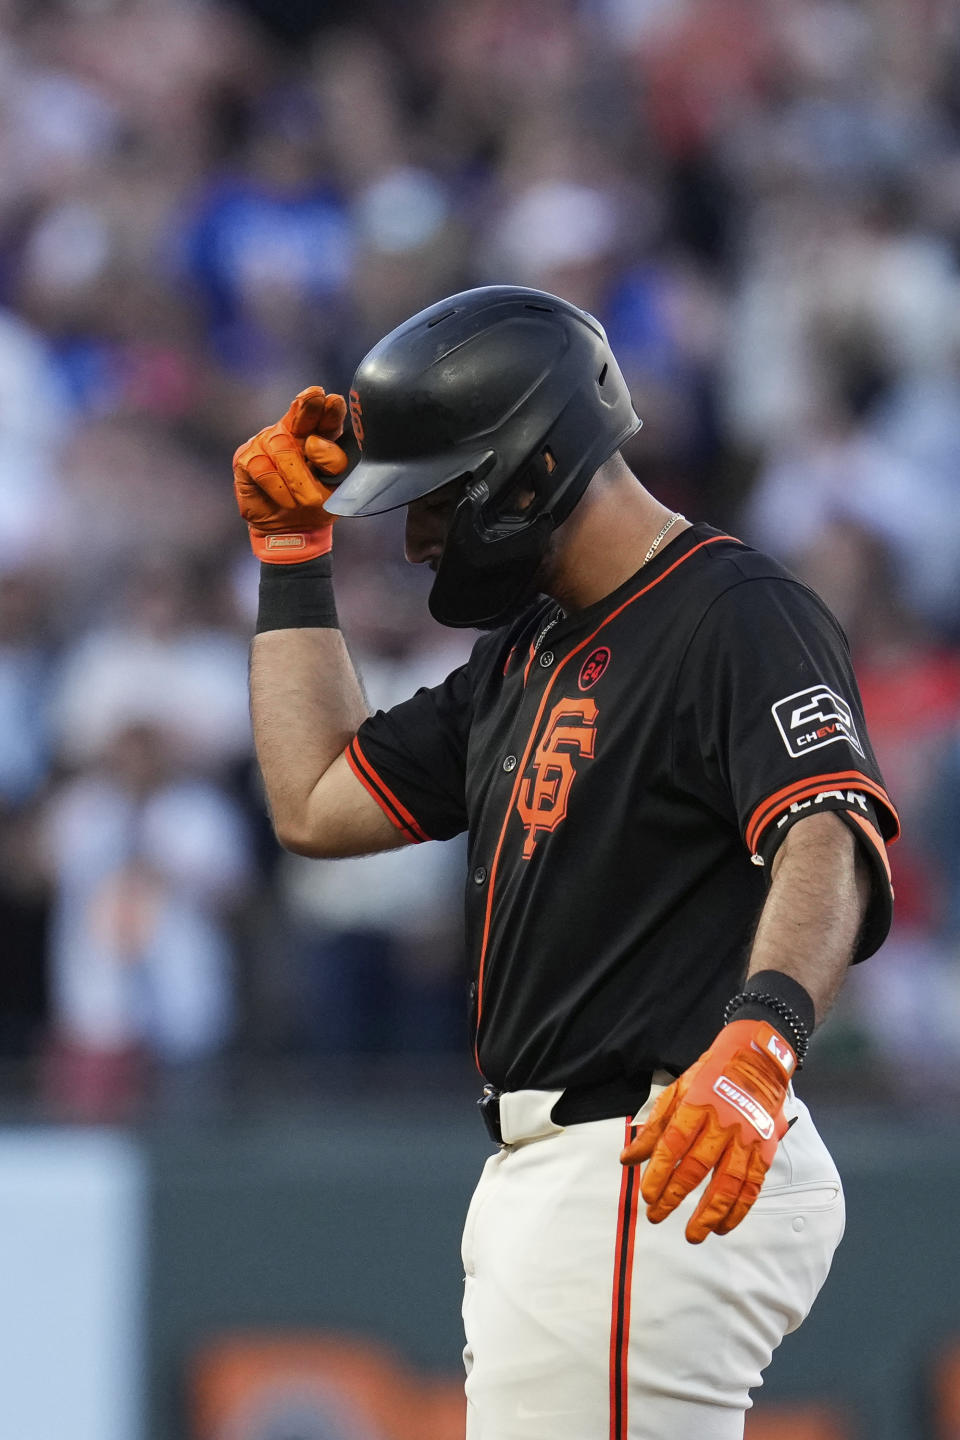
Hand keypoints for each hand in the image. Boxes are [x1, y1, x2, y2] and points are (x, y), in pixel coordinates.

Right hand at [233, 387, 348, 562]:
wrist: (291, 530)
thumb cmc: (315, 504)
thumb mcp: (335, 489)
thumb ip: (332, 465)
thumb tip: (314, 444)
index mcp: (320, 436)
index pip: (327, 417)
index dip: (329, 409)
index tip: (333, 401)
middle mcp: (293, 433)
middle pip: (301, 414)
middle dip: (308, 408)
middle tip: (315, 399)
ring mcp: (268, 442)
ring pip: (283, 447)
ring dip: (297, 478)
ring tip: (305, 500)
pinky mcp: (246, 459)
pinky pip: (262, 467)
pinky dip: (277, 487)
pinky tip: (285, 500)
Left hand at [621, 1019, 795, 1243]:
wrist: (757, 1058)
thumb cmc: (713, 1074)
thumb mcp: (678, 1091)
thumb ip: (655, 1127)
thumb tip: (628, 1158)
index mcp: (696, 1104)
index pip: (673, 1144)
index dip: (659, 1172)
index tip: (647, 1195)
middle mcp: (722, 1123)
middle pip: (696, 1167)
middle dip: (675, 1196)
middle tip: (657, 1217)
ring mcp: (746, 1137)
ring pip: (727, 1183)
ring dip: (709, 1213)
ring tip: (693, 1234)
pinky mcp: (765, 1149)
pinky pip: (752, 1186)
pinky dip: (739, 1210)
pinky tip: (723, 1226)